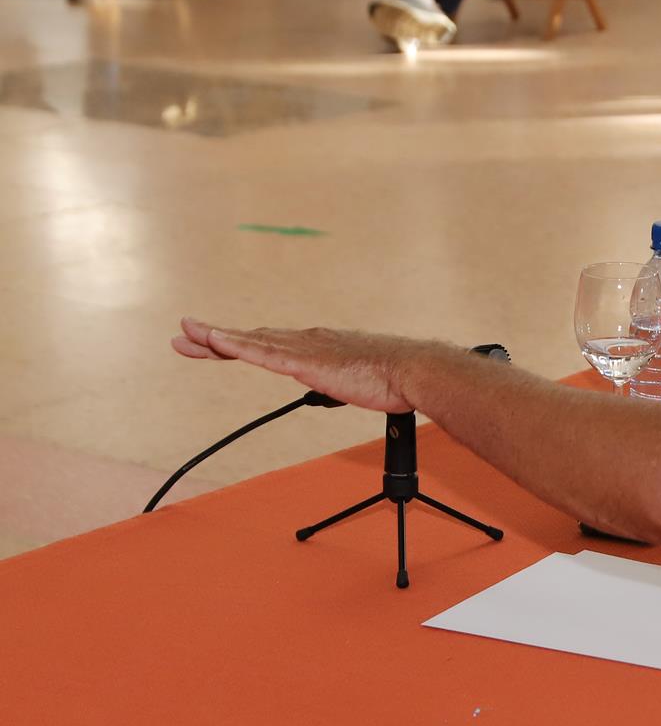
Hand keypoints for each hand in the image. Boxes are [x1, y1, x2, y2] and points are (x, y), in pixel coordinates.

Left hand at [171, 318, 437, 411]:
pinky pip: (262, 353)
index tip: (214, 344)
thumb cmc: (393, 380)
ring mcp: (305, 349)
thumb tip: (334, 390)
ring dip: (215, 337)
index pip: (270, 344)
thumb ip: (339, 382)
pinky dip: (235, 345)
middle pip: (252, 338)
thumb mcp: (357, 382)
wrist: (412, 371)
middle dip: (215, 337)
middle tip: (184, 334)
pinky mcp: (306, 361)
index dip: (239, 343)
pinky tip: (214, 341)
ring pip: (250, 341)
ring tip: (186, 335)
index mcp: (318, 346)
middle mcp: (306, 340)